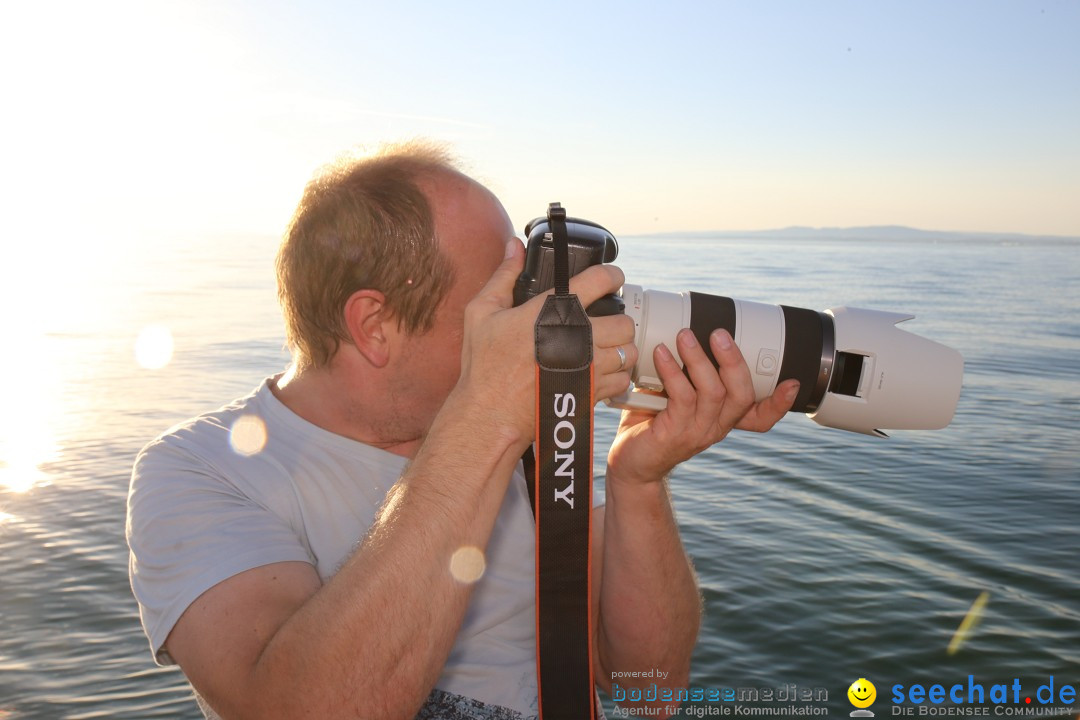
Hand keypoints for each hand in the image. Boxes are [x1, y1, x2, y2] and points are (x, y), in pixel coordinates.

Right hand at [455, 239, 630, 445]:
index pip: (599, 280)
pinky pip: (623, 380)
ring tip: (607, 348)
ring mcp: (586, 368)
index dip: (613, 275)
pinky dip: (618, 376)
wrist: (490, 414)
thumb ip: (503, 276)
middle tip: (607, 321)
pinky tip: (602, 372)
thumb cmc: (483, 365)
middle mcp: (576, 338)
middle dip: (619, 319)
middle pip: (624, 321)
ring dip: (621, 348)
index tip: (613, 278)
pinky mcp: (590, 393)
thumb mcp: (482, 313)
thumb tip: (514, 244)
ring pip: (628, 351)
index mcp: (551, 312)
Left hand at [606, 327, 799, 485]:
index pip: (762, 417)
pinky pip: (681, 398)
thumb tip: (687, 329)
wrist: (631, 462)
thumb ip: (688, 374)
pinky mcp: (674, 434)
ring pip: (713, 393)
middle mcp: (716, 427)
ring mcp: (697, 433)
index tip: (793, 382)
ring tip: (684, 335)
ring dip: (698, 359)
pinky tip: (661, 354)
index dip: (780, 403)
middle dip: (734, 361)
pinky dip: (672, 372)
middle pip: (740, 395)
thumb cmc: (653, 422)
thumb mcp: (676, 396)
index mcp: (723, 419)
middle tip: (719, 333)